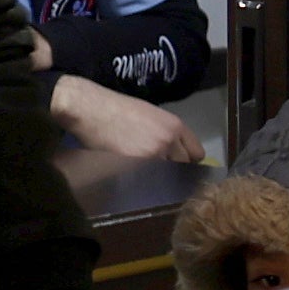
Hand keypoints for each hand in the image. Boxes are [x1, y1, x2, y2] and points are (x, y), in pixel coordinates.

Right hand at [48, 75, 200, 168]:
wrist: (91, 109)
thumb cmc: (118, 109)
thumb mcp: (151, 115)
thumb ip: (166, 133)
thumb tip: (174, 152)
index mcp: (175, 125)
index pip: (197, 153)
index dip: (188, 161)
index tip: (181, 165)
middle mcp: (169, 140)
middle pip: (183, 167)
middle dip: (174, 170)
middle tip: (160, 171)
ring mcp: (154, 155)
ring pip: (166, 176)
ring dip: (158, 176)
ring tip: (145, 173)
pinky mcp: (136, 166)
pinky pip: (148, 179)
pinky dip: (143, 180)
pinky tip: (133, 175)